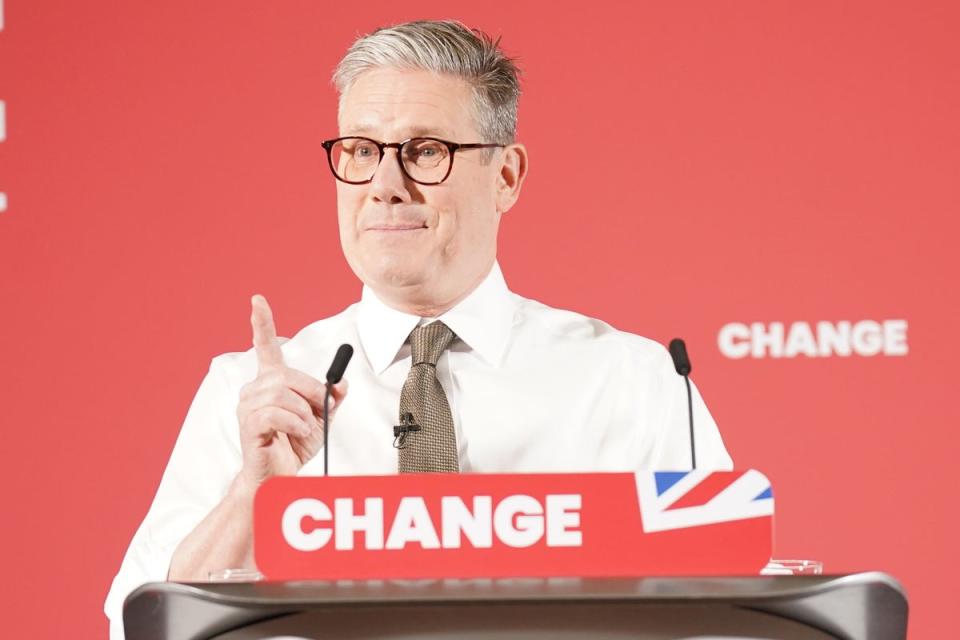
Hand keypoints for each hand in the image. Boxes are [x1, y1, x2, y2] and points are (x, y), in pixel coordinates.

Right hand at [235, 295, 346, 489]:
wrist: (281, 476)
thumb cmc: (295, 444)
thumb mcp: (323, 417)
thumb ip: (332, 397)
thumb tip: (342, 384)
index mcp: (271, 382)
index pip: (266, 347)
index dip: (262, 323)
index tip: (257, 300)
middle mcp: (255, 389)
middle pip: (287, 375)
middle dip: (312, 393)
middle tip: (322, 411)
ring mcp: (248, 407)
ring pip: (283, 394)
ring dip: (304, 412)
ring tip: (307, 427)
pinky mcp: (249, 425)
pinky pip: (276, 413)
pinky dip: (296, 423)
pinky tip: (299, 432)